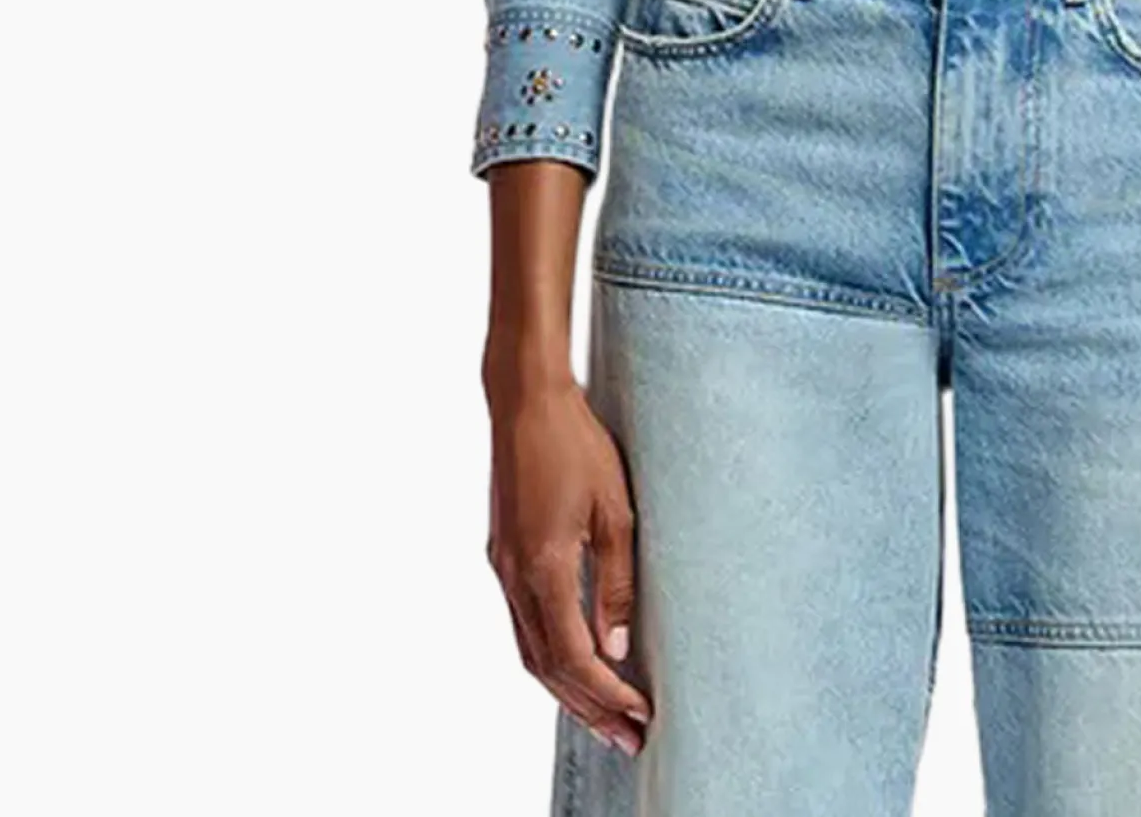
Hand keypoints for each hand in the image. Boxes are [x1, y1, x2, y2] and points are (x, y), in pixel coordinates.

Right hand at [487, 368, 654, 756]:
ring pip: (529, 651)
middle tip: (628, 738)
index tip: (638, 717)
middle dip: (587, 708)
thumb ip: (614, 582)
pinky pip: (523, 624)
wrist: (525, 401)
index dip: (605, 695)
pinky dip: (549, 657)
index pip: (572, 658)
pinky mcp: (502, 555)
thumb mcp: (614, 510)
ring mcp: (502, 567)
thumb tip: (616, 647)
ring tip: (605, 715)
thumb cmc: (576, 444)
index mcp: (542, 568)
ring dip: (566, 689)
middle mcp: (513, 577)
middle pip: (546, 668)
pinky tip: (575, 664)